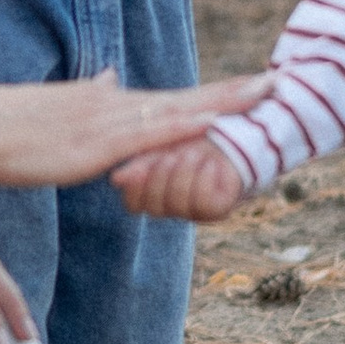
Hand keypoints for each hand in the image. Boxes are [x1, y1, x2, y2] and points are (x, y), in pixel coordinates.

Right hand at [0, 70, 270, 189]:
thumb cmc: (6, 128)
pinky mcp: (100, 144)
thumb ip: (90, 93)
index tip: (248, 87)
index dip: (212, 94)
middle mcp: (115, 104)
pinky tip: (217, 122)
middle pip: (187, 98)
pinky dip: (189, 127)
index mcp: (107, 101)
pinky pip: (154, 135)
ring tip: (266, 94)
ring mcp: (109, 122)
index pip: (171, 98)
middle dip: (234, 93)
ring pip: (180, 111)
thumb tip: (110, 75)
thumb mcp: (58, 108)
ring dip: (225, 104)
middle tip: (279, 81)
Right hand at [113, 135, 246, 220]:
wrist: (229, 132)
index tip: (136, 169)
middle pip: (154, 208)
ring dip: (185, 174)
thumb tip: (115, 180)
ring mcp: (194, 211)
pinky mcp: (216, 210)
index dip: (134, 189)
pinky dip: (205, 178)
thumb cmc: (190, 134)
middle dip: (161, 177)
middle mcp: (172, 206)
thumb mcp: (162, 142)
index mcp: (153, 191)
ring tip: (193, 154)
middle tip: (173, 154)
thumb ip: (140, 161)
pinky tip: (211, 164)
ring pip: (178, 205)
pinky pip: (203, 202)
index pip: (133, 204)